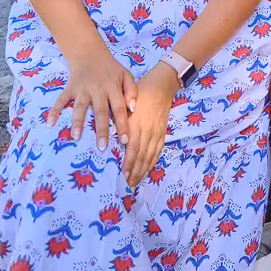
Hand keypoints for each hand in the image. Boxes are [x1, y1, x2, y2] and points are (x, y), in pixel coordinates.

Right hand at [45, 44, 137, 148]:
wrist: (90, 54)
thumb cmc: (110, 69)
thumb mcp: (126, 75)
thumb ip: (132, 91)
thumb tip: (132, 109)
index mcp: (113, 88)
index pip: (120, 108)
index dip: (123, 124)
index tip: (125, 141)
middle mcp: (97, 90)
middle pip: (100, 112)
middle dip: (101, 130)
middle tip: (102, 147)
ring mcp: (82, 90)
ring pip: (80, 108)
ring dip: (78, 122)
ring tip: (76, 137)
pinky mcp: (69, 88)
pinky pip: (60, 100)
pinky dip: (54, 111)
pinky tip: (50, 123)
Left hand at [121, 64, 176, 186]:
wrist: (161, 86)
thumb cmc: (139, 93)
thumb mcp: (125, 104)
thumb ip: (119, 120)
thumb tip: (108, 136)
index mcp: (137, 124)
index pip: (133, 148)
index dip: (129, 163)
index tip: (123, 174)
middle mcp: (147, 130)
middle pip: (142, 155)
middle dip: (135, 171)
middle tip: (128, 184)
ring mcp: (156, 132)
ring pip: (150, 155)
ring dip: (144, 169)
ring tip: (137, 180)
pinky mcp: (162, 132)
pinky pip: (158, 150)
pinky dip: (153, 161)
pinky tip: (148, 168)